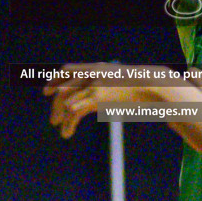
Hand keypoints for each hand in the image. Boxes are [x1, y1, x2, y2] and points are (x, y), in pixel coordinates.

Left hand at [44, 63, 201, 137]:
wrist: (154, 86)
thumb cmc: (142, 86)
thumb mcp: (122, 82)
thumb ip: (109, 86)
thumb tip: (101, 97)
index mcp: (97, 68)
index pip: (69, 69)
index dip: (55, 79)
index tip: (47, 90)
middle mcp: (92, 74)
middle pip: (64, 87)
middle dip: (55, 103)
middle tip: (53, 118)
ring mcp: (94, 85)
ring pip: (67, 101)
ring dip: (61, 117)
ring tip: (61, 129)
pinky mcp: (97, 98)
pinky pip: (74, 111)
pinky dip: (68, 123)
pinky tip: (68, 132)